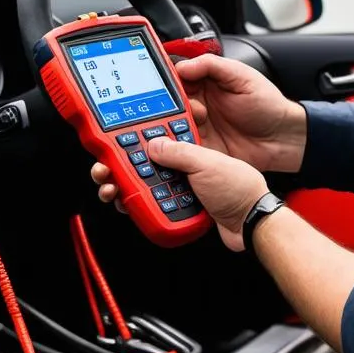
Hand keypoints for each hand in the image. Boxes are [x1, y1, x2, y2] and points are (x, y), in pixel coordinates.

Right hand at [92, 138, 267, 250]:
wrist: (250, 221)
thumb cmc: (240, 187)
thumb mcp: (207, 163)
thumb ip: (178, 152)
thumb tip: (152, 145)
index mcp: (191, 144)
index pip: (156, 131)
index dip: (132, 133)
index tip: (111, 138)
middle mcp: (182, 162)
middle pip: (141, 159)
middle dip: (118, 164)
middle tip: (103, 169)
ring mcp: (179, 183)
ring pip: (142, 182)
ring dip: (122, 185)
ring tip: (109, 188)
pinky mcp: (178, 202)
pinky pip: (151, 202)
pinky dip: (137, 205)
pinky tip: (126, 204)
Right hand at [173, 55, 306, 172]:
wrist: (282, 138)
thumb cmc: (268, 104)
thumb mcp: (242, 76)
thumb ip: (212, 65)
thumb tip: (182, 66)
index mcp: (205, 83)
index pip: (176, 78)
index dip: (166, 82)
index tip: (160, 85)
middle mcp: (198, 104)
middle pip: (168, 104)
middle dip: (166, 106)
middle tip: (176, 108)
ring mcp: (199, 127)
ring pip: (172, 125)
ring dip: (171, 126)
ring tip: (182, 124)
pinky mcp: (202, 149)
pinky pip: (182, 148)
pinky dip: (178, 147)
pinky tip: (180, 143)